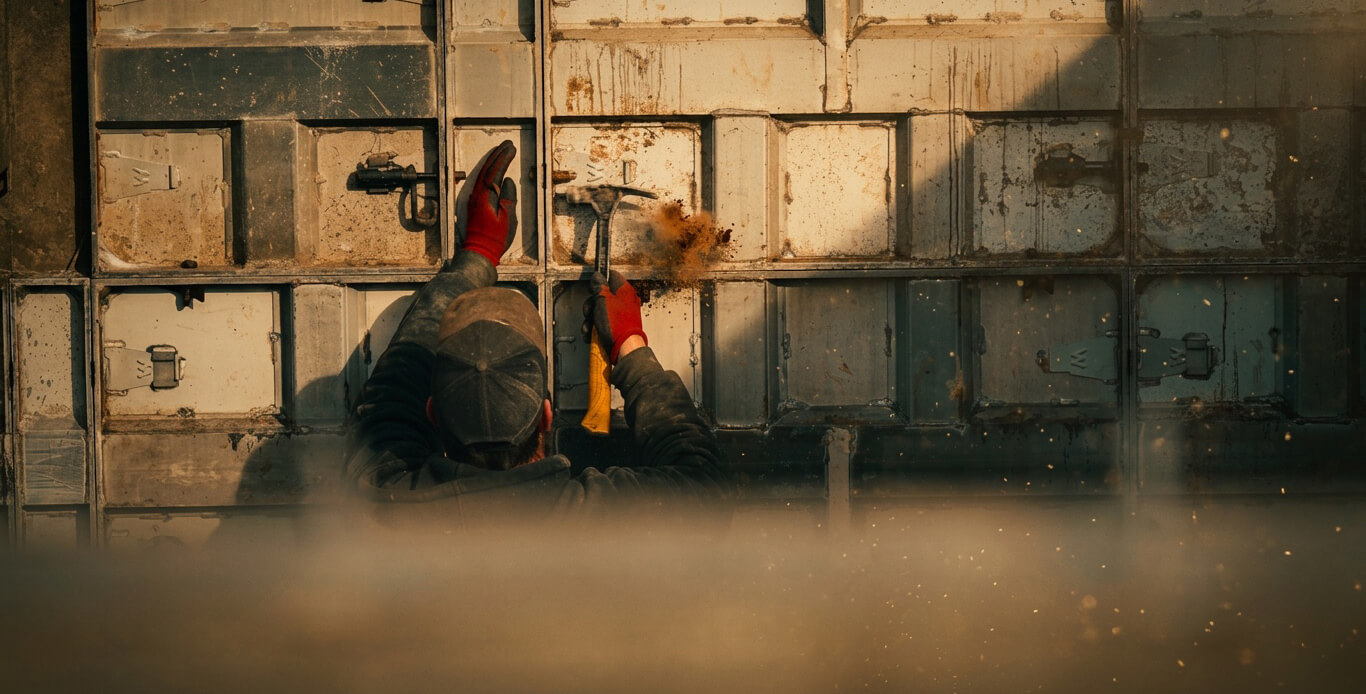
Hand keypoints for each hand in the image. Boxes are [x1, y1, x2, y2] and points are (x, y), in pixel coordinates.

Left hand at [461, 140, 517, 265]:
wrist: (478, 251)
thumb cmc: (494, 238)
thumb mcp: (507, 218)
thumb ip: (508, 198)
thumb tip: (507, 182)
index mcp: (486, 195)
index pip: (496, 171)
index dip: (504, 158)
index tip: (511, 148)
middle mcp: (477, 194)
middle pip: (487, 169)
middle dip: (497, 155)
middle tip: (507, 144)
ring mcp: (473, 198)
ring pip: (481, 173)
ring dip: (491, 161)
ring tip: (499, 151)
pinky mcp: (472, 203)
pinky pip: (479, 180)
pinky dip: (486, 171)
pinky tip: (490, 170)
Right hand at [583, 271, 646, 363]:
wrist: (624, 348)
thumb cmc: (617, 324)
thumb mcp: (603, 300)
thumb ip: (599, 286)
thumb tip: (597, 276)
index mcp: (625, 291)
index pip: (612, 276)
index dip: (600, 279)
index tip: (592, 286)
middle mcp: (624, 302)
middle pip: (602, 296)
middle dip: (591, 305)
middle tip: (589, 311)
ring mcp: (621, 315)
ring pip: (600, 311)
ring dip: (590, 320)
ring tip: (590, 327)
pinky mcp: (617, 327)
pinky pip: (602, 324)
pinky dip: (595, 329)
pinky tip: (592, 334)